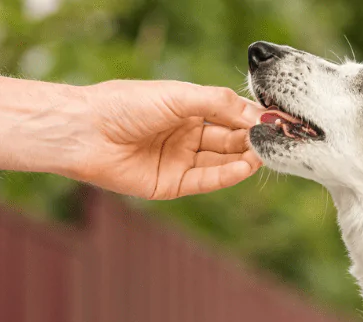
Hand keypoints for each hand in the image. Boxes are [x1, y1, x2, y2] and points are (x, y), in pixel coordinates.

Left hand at [66, 80, 263, 198]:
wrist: (86, 131)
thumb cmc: (125, 105)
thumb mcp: (178, 96)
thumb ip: (218, 103)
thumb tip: (255, 113)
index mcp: (186, 109)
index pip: (229, 114)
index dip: (251, 117)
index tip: (276, 119)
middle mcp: (185, 136)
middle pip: (228, 139)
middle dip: (251, 138)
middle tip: (275, 138)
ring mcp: (179, 161)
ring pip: (220, 161)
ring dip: (243, 157)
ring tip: (264, 152)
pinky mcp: (171, 185)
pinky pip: (206, 181)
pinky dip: (227, 175)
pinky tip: (244, 166)